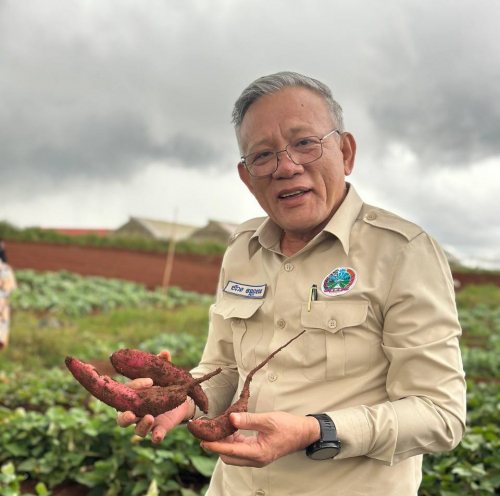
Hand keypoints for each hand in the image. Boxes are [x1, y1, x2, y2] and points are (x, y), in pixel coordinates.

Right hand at [116, 349, 193, 443]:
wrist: (181, 399)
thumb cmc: (164, 384)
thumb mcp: (162, 375)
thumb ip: (161, 364)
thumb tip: (165, 353)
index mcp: (134, 396)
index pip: (129, 392)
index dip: (137, 386)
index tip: (149, 382)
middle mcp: (137, 412)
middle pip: (122, 419)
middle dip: (124, 417)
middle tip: (130, 413)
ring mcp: (147, 422)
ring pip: (138, 430)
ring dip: (142, 425)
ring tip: (150, 418)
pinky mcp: (160, 429)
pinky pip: (155, 436)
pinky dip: (156, 436)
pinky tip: (158, 435)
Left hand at [201, 411, 319, 466]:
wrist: (302, 433)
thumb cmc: (288, 426)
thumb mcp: (268, 419)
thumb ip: (248, 419)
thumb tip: (231, 418)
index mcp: (258, 453)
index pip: (231, 451)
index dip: (215, 446)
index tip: (203, 441)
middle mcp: (256, 459)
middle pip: (229, 456)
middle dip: (217, 445)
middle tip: (209, 431)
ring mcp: (256, 457)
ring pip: (233, 454)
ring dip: (225, 442)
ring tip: (219, 427)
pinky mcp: (257, 452)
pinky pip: (240, 449)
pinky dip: (233, 441)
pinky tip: (231, 428)